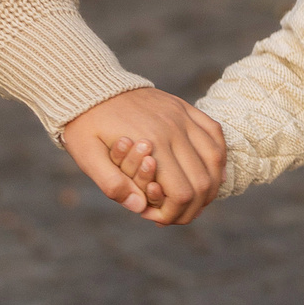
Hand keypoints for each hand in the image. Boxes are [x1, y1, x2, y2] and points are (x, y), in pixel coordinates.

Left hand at [61, 88, 225, 223]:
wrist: (91, 86)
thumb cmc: (86, 124)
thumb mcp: (86, 155)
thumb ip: (111, 183)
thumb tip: (139, 208)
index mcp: (151, 144)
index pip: (182, 193)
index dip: (175, 214)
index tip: (159, 219)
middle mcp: (173, 129)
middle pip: (203, 181)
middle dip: (194, 207)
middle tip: (177, 215)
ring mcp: (181, 116)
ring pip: (214, 159)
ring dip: (211, 185)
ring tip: (195, 199)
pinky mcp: (184, 107)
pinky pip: (214, 133)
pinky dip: (217, 156)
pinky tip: (210, 171)